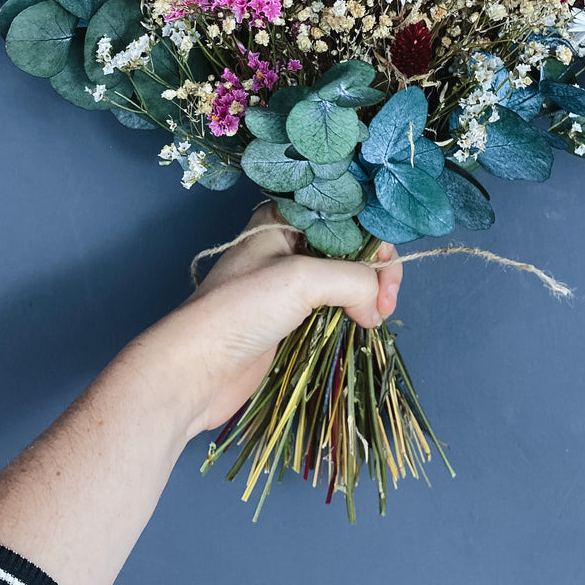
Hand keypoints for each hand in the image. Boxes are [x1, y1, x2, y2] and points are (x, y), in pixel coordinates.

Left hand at [163, 204, 401, 437]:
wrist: (195, 369)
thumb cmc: (240, 310)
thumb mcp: (301, 279)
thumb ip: (353, 278)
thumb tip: (376, 304)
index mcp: (282, 219)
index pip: (345, 214)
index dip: (375, 237)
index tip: (389, 272)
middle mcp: (286, 243)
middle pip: (349, 245)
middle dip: (375, 269)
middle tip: (386, 304)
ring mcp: (287, 282)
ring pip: (344, 278)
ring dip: (367, 294)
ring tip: (376, 317)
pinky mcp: (289, 316)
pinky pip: (333, 305)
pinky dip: (353, 312)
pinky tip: (364, 324)